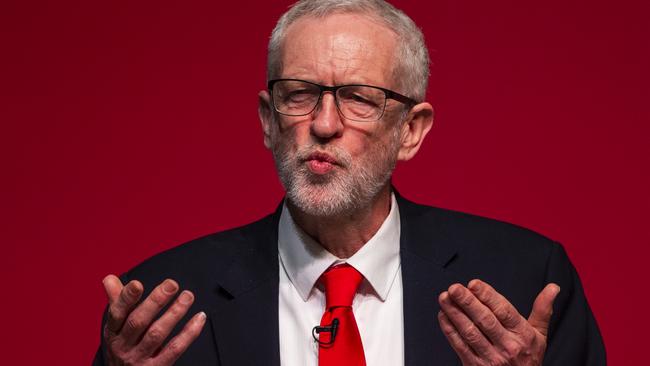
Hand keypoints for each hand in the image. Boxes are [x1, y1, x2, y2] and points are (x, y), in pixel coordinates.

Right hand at [102, 274, 206, 364]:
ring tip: (187, 296)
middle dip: (155, 302)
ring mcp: (139, 359)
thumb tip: (109, 278)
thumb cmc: (124, 347)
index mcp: (113, 332)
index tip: (137, 283)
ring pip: (157, 334)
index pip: (117, 314)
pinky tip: (199, 317)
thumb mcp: (115, 327)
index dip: (126, 298)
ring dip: (174, 313)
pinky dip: (189, 333)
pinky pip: (175, 349)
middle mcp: (123, 346)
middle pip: (138, 322)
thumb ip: (117, 301)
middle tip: (171, 284)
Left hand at [437, 279, 559, 365]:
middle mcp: (507, 346)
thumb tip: (553, 287)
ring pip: (470, 332)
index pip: (504, 311)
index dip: (487, 296)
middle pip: (485, 320)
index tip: (473, 283)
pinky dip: (450, 330)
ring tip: (444, 298)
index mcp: (523, 335)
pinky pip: (460, 346)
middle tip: (454, 288)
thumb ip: (542, 310)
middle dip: (468, 302)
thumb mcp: (540, 335)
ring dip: (455, 314)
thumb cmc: (529, 359)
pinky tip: (443, 315)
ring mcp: (491, 358)